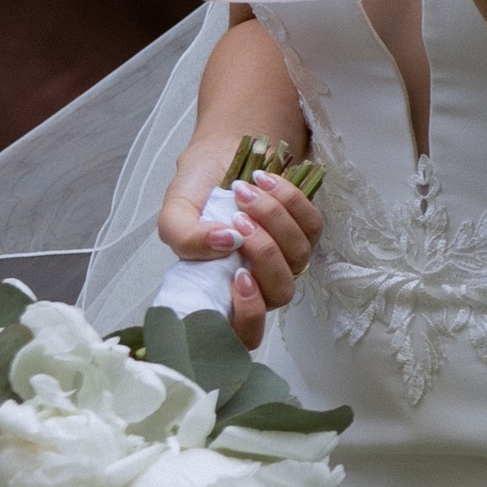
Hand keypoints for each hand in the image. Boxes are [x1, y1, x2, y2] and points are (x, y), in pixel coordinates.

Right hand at [156, 141, 323, 349]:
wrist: (222, 152)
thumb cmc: (197, 191)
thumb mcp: (175, 212)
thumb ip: (184, 237)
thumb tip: (224, 243)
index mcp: (223, 291)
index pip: (245, 334)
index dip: (248, 316)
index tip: (237, 277)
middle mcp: (259, 281)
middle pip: (280, 291)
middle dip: (263, 253)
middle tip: (238, 220)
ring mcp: (287, 257)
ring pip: (299, 256)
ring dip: (274, 221)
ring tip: (244, 192)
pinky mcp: (307, 229)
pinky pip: (312, 224)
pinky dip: (289, 201)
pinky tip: (264, 182)